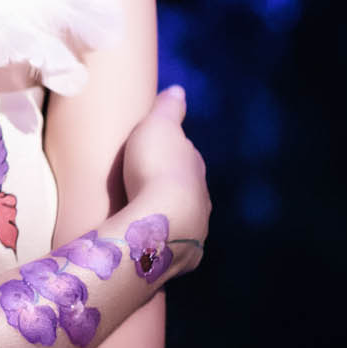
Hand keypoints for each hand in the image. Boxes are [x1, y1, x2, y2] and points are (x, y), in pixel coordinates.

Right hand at [122, 85, 210, 247]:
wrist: (162, 220)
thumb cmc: (156, 167)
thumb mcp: (158, 126)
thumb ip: (169, 109)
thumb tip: (178, 90)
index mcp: (195, 168)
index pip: (186, 159)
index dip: (171, 155)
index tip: (155, 155)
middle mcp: (202, 201)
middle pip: (187, 191)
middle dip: (170, 190)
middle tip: (145, 188)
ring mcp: (195, 231)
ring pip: (183, 221)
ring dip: (168, 219)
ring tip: (144, 221)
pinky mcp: (182, 257)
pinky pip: (171, 249)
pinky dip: (162, 245)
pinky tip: (149, 247)